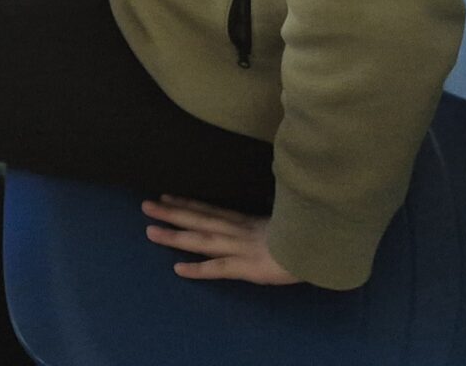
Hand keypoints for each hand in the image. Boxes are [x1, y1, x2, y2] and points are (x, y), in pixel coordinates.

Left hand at [140, 197, 297, 285]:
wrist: (319, 244)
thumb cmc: (304, 233)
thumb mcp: (282, 220)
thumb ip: (266, 220)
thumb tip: (261, 217)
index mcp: (246, 221)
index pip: (210, 210)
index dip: (187, 203)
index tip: (166, 196)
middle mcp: (239, 230)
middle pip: (199, 219)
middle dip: (172, 213)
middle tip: (145, 206)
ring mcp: (241, 248)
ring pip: (202, 240)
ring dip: (176, 236)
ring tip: (150, 232)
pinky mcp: (248, 267)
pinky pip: (219, 268)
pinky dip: (198, 269)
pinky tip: (178, 269)